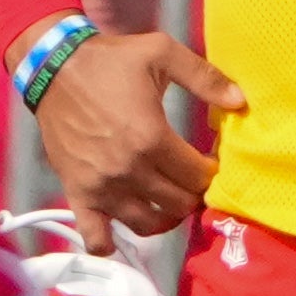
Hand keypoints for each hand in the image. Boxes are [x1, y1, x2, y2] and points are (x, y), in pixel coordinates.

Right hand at [20, 25, 242, 251]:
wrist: (53, 67)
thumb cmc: (110, 60)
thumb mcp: (161, 53)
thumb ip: (204, 76)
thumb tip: (242, 102)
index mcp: (152, 138)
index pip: (198, 176)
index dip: (211, 171)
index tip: (208, 160)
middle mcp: (128, 170)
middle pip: (178, 204)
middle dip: (192, 193)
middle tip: (190, 178)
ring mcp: (101, 187)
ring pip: (147, 225)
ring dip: (164, 216)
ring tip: (167, 199)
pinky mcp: (78, 193)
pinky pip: (96, 237)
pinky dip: (111, 243)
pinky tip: (122, 227)